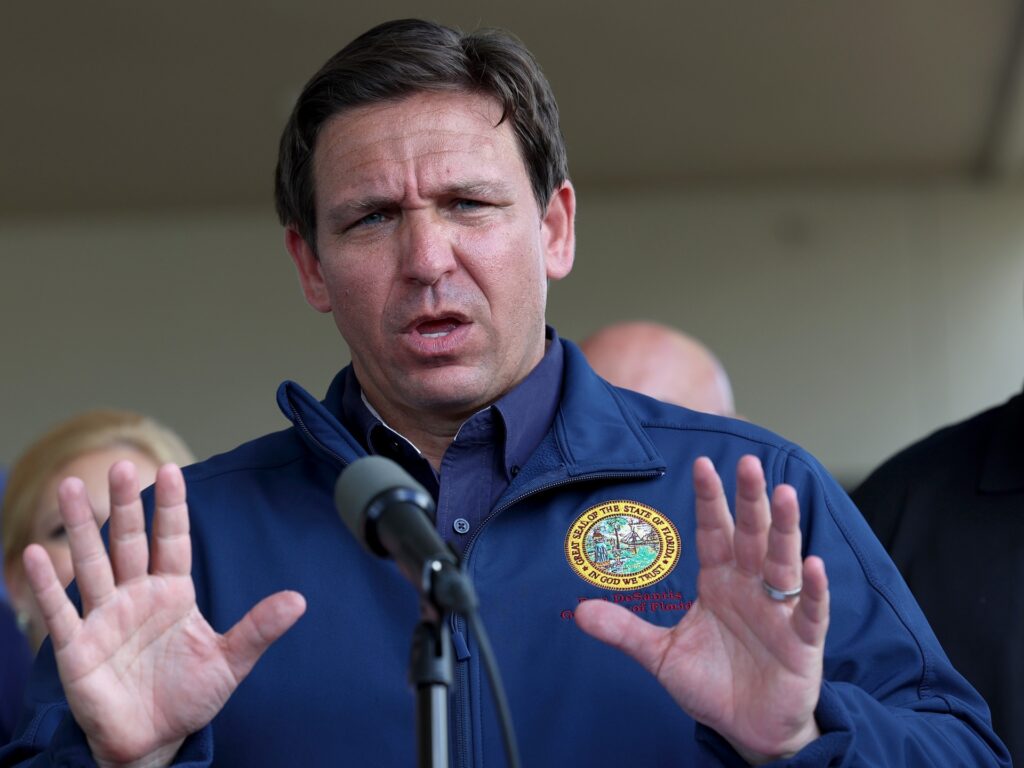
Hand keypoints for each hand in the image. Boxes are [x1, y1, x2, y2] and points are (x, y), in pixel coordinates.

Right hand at [21, 461, 306, 767]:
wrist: (154, 741)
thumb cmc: (189, 696)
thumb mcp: (229, 661)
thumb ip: (258, 628)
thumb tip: (300, 600)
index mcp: (173, 593)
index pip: (173, 540)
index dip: (172, 507)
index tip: (172, 470)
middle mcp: (136, 596)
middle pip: (129, 541)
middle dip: (126, 504)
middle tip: (120, 465)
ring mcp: (105, 618)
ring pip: (91, 563)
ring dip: (81, 527)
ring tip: (71, 487)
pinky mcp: (78, 647)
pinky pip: (60, 611)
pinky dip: (48, 584)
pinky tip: (35, 552)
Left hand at [574, 455, 828, 763]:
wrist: (746, 730)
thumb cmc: (710, 684)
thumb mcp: (661, 655)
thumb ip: (625, 631)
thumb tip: (580, 611)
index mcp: (719, 581)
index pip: (713, 532)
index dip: (709, 500)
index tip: (702, 465)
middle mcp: (751, 586)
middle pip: (751, 534)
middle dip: (749, 499)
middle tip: (749, 463)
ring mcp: (779, 611)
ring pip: (783, 561)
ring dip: (785, 529)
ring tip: (784, 494)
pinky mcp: (802, 641)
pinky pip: (810, 611)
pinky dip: (813, 589)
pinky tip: (814, 565)